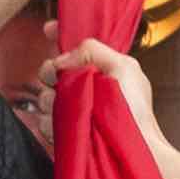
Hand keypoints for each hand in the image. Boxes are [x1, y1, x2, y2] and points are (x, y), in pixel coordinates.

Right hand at [50, 38, 179, 176]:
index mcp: (98, 69)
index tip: (48, 30)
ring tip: (72, 110)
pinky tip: (66, 126)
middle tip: (60, 80)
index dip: (57, 35)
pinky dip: (50, 123)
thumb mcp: (123, 67)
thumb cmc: (136, 112)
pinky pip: (43, 122)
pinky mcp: (63, 134)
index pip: (71, 47)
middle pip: (50, 71)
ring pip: (43, 97)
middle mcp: (82, 88)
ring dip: (52, 101)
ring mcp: (71, 112)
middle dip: (50, 73)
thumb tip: (62, 59)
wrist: (135, 148)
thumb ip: (92, 49)